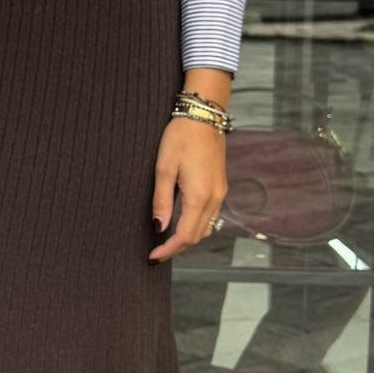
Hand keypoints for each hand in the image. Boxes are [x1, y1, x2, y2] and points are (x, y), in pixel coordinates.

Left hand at [148, 116, 227, 261]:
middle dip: (177, 248)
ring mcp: (221, 193)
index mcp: (199, 196)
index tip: (152, 257)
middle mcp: (215, 198)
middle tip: (156, 253)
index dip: (169, 250)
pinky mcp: (221, 186)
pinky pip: (211, 216)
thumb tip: (159, 228)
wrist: (204, 115)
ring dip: (188, 239)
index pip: (185, 236)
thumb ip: (162, 201)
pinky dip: (196, 226)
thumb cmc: (180, 137)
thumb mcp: (163, 168)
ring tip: (167, 241)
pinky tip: (181, 223)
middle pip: (197, 236)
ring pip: (206, 228)